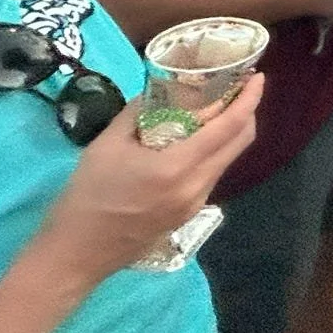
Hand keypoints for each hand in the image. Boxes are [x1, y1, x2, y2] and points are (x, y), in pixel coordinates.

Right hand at [37, 74, 263, 281]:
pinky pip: (212, 177)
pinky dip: (213, 154)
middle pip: (240, 143)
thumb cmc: (86, 196)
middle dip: (246, 112)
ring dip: (230, 134)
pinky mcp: (188, 216)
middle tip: (237, 90)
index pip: (231, 126)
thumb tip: (160, 89)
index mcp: (178, 167)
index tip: (257, 77)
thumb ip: (139, 112)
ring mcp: (195, 205)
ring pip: (227, 161)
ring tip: (215, 112)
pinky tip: (195, 143)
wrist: (74, 255)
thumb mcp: (107, 145)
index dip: (250, 98)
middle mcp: (196, 187)